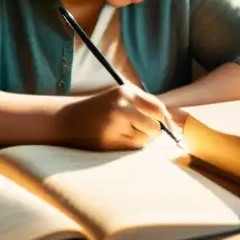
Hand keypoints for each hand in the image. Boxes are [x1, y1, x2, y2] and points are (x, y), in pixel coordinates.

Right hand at [55, 83, 176, 150]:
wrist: (67, 120)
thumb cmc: (99, 110)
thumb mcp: (120, 99)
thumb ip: (143, 105)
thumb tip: (172, 124)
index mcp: (126, 92)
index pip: (157, 107)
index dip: (167, 121)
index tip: (172, 130)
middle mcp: (122, 106)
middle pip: (155, 126)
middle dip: (153, 132)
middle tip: (140, 131)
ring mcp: (115, 124)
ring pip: (145, 139)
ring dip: (140, 139)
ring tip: (122, 132)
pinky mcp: (110, 140)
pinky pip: (133, 147)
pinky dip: (130, 146)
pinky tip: (115, 139)